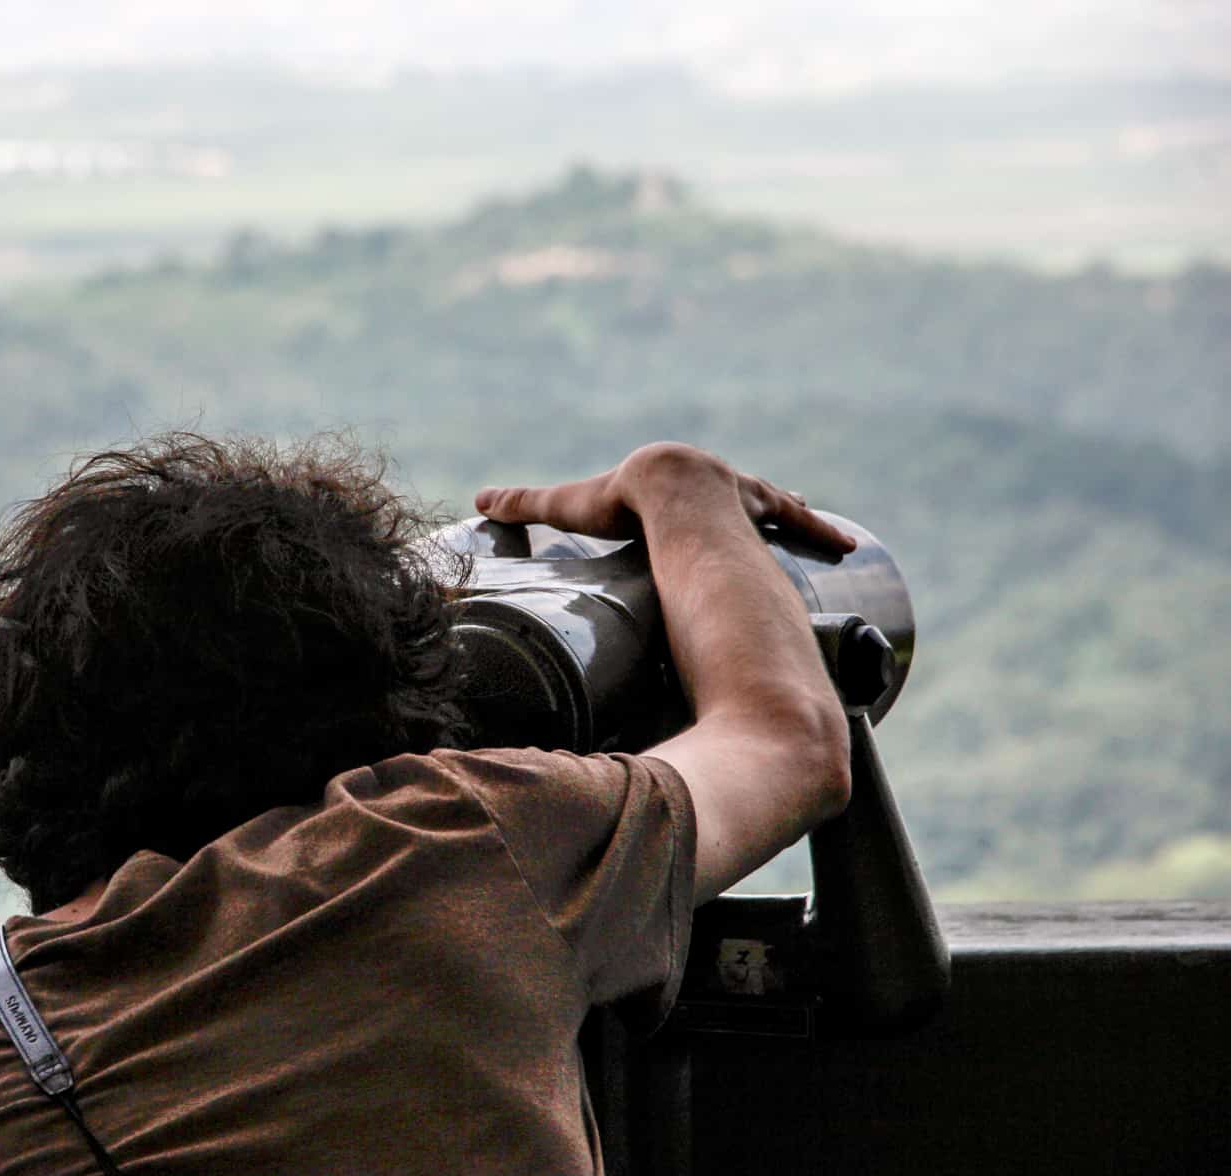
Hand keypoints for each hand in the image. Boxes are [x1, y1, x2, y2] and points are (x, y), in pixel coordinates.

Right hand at [474, 441, 855, 556]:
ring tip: (820, 537)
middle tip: (761, 519)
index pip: (683, 487)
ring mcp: (746, 495)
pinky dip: (819, 532)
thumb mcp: (573, 506)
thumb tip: (478, 502)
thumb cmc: (619, 502)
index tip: (696, 505)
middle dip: (750, 503)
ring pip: (777, 504)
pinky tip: (846, 547)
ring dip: (796, 517)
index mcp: (672, 479)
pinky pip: (799, 522)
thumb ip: (529, 506)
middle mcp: (717, 482)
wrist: (668, 493)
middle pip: (736, 493)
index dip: (687, 496)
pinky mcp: (767, 511)